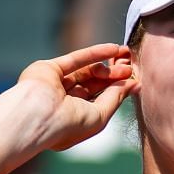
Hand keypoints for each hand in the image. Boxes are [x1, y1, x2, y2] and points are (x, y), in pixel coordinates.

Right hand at [10, 43, 137, 155]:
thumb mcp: (99, 115)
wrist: (38, 117)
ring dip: (107, 65)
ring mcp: (55, 85)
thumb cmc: (69, 125)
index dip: (118, 89)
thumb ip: (115, 98)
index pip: (100, 100)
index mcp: (75, 118)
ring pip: (86, 71)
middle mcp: (64, 102)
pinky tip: (113, 48)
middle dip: (114, 75)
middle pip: (94, 84)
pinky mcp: (48, 69)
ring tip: (126, 57)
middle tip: (131, 65)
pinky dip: (95, 53)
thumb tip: (134, 84)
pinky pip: (76, 58)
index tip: (135, 79)